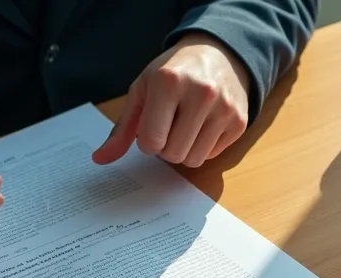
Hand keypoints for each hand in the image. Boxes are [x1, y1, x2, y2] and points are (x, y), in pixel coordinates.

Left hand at [93, 34, 250, 167]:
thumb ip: (122, 128)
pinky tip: (204, 124)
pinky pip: (213, 155)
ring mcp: (224, 109)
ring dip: (185, 150)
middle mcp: (200, 94)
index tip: (152, 126)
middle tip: (170, 126)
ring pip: (194, 160)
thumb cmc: (174, 73)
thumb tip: (100, 159)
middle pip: (174, 155)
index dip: (147, 142)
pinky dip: (204, 146)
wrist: (219, 55)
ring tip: (186, 127)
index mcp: (169, 82)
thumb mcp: (143, 90)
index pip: (151, 142)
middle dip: (166, 148)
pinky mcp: (240, 122)